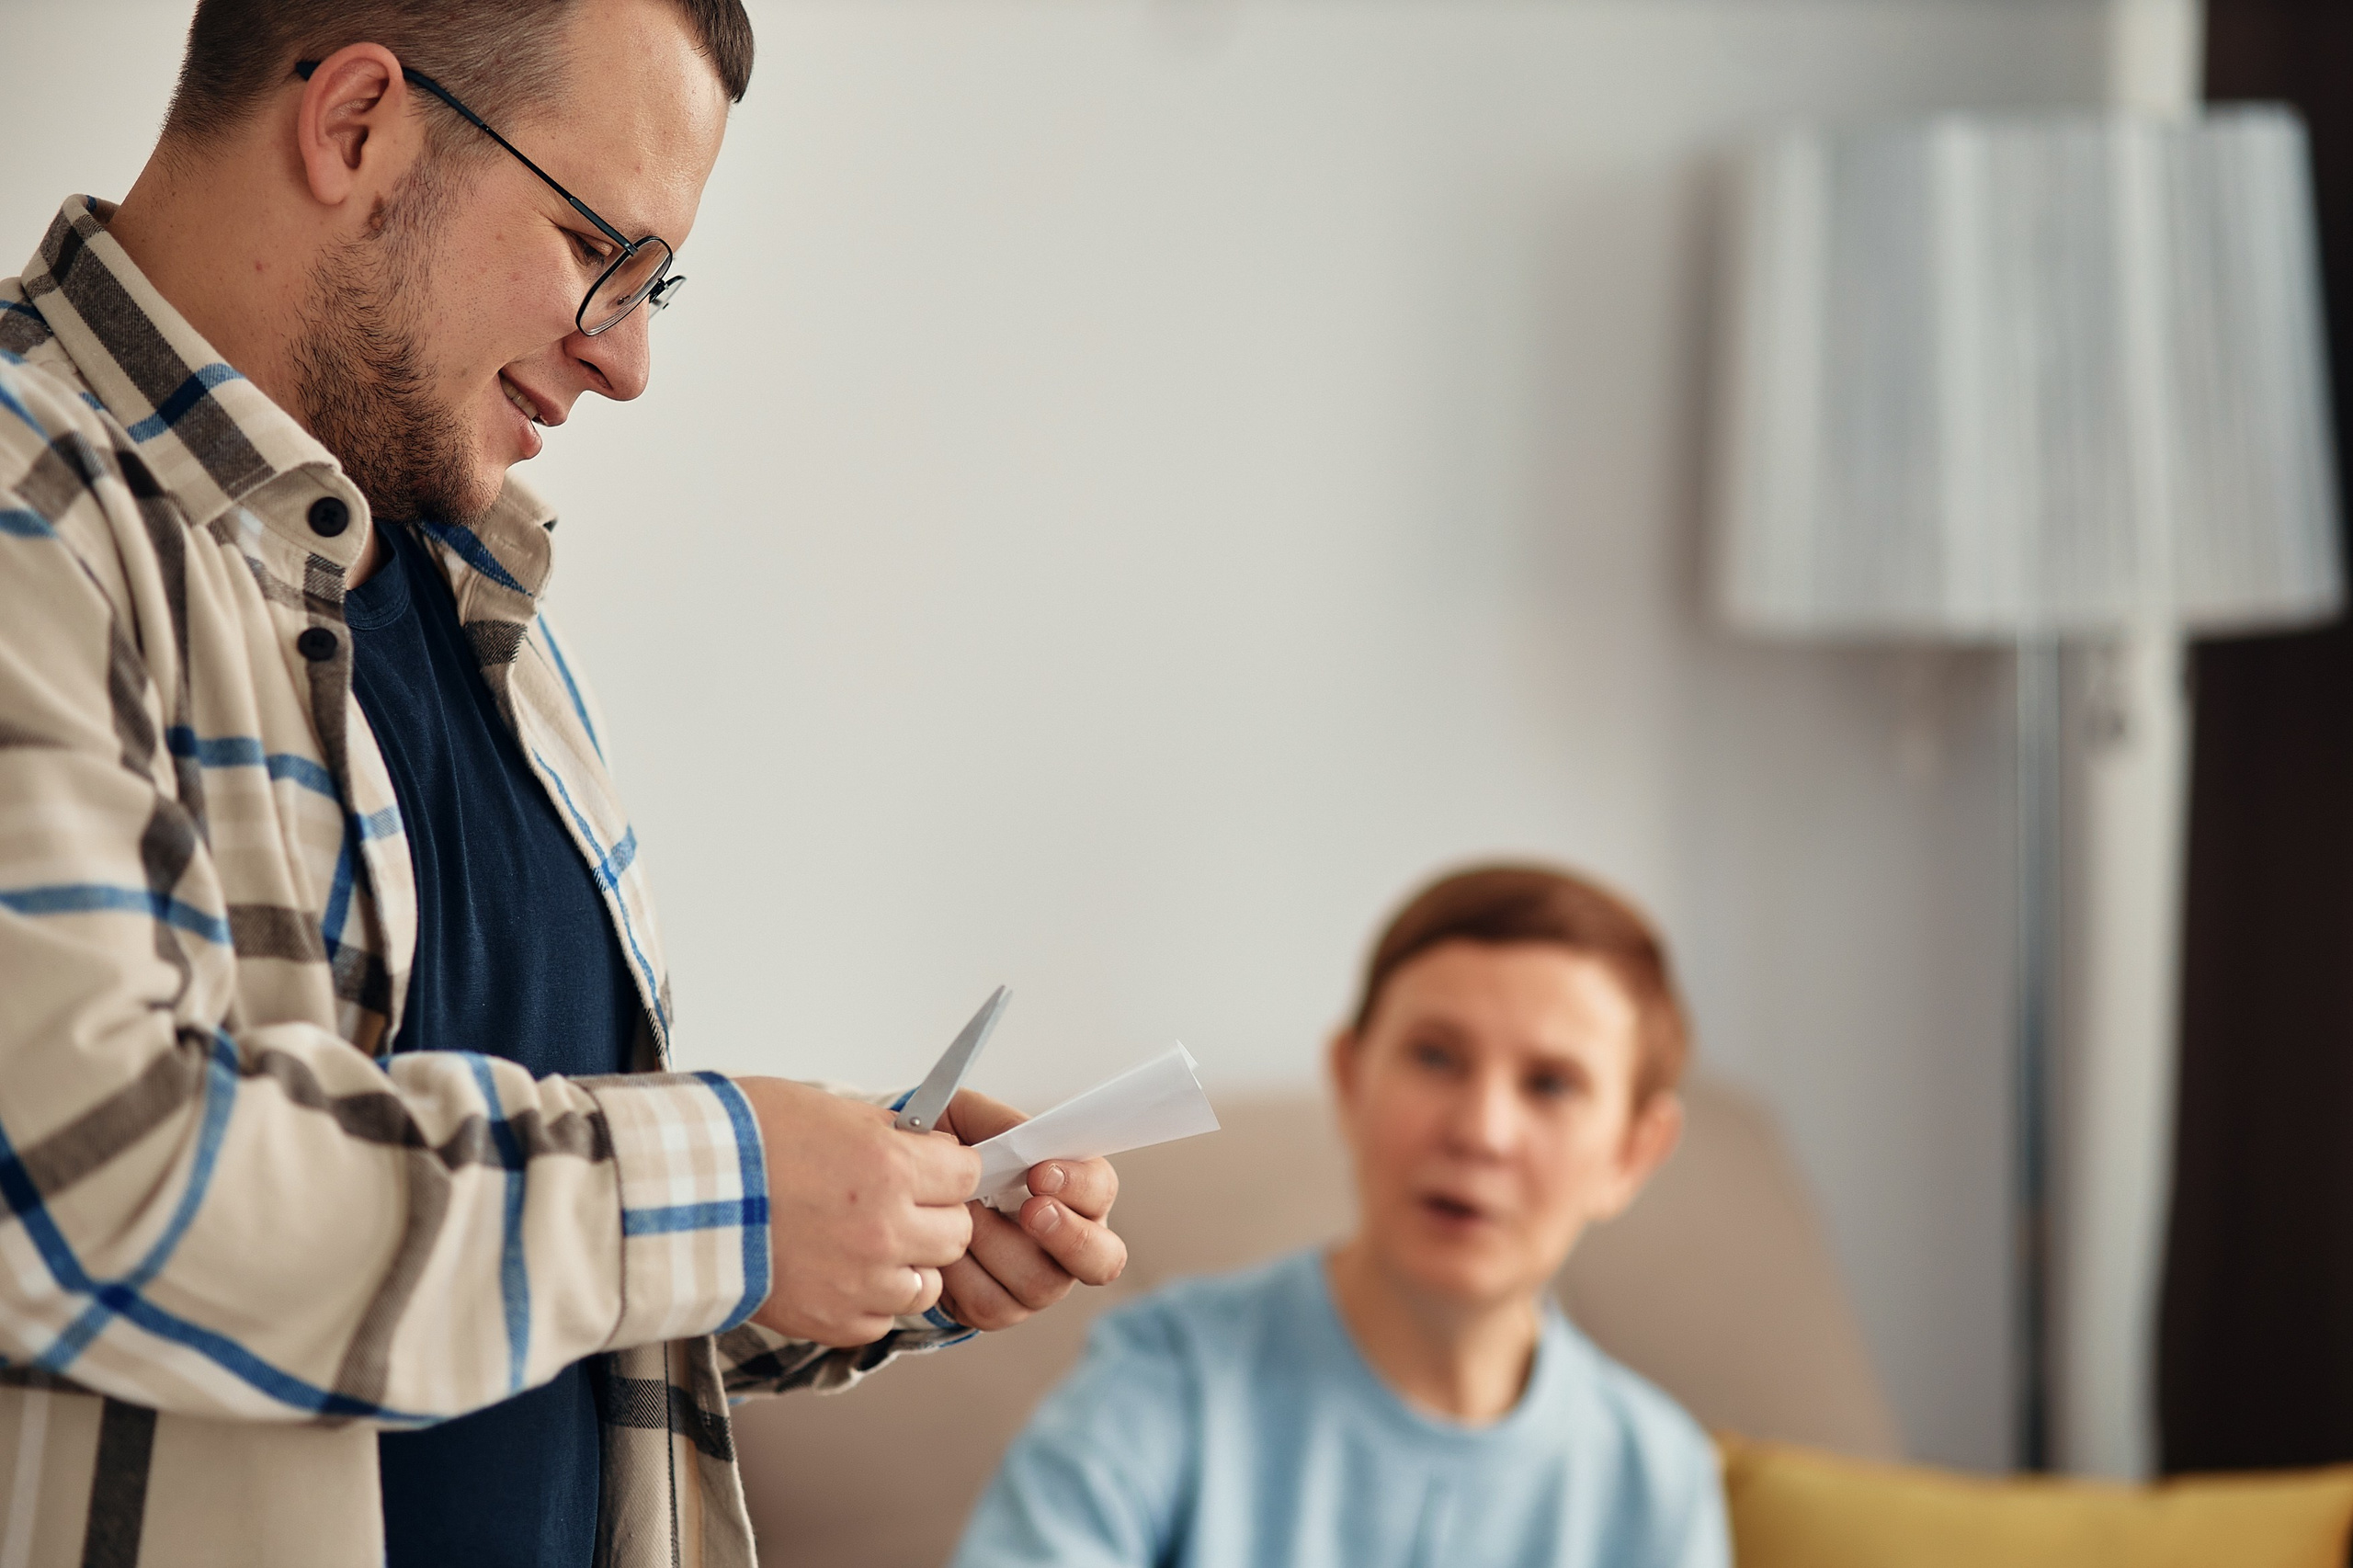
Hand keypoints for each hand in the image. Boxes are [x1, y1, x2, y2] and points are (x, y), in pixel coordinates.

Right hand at [734, 1077, 982, 1346]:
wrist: (673, 1194)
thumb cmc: (742, 1140)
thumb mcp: (829, 1111)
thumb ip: (885, 1135)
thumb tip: (921, 1144)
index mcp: (890, 1169)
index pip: (965, 1175)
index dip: (948, 1168)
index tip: (930, 1167)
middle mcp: (886, 1230)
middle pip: (955, 1233)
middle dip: (935, 1215)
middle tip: (901, 1204)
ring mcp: (860, 1283)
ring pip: (927, 1283)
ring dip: (908, 1264)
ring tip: (868, 1244)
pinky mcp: (830, 1322)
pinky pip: (882, 1319)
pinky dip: (870, 1300)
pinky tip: (840, 1273)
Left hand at [932, 1088, 1126, 1330]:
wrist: (909, 1191)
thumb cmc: (956, 1153)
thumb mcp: (971, 1119)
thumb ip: (1001, 1123)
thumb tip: (1021, 1139)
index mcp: (1076, 1190)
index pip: (1101, 1190)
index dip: (1079, 1185)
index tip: (1040, 1172)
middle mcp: (1069, 1241)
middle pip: (1101, 1259)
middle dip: (1068, 1235)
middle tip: (1030, 1211)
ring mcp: (1040, 1281)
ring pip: (1040, 1283)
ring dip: (996, 1246)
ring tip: (964, 1217)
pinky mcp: (1002, 1308)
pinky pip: (990, 1303)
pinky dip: (962, 1276)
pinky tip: (945, 1250)